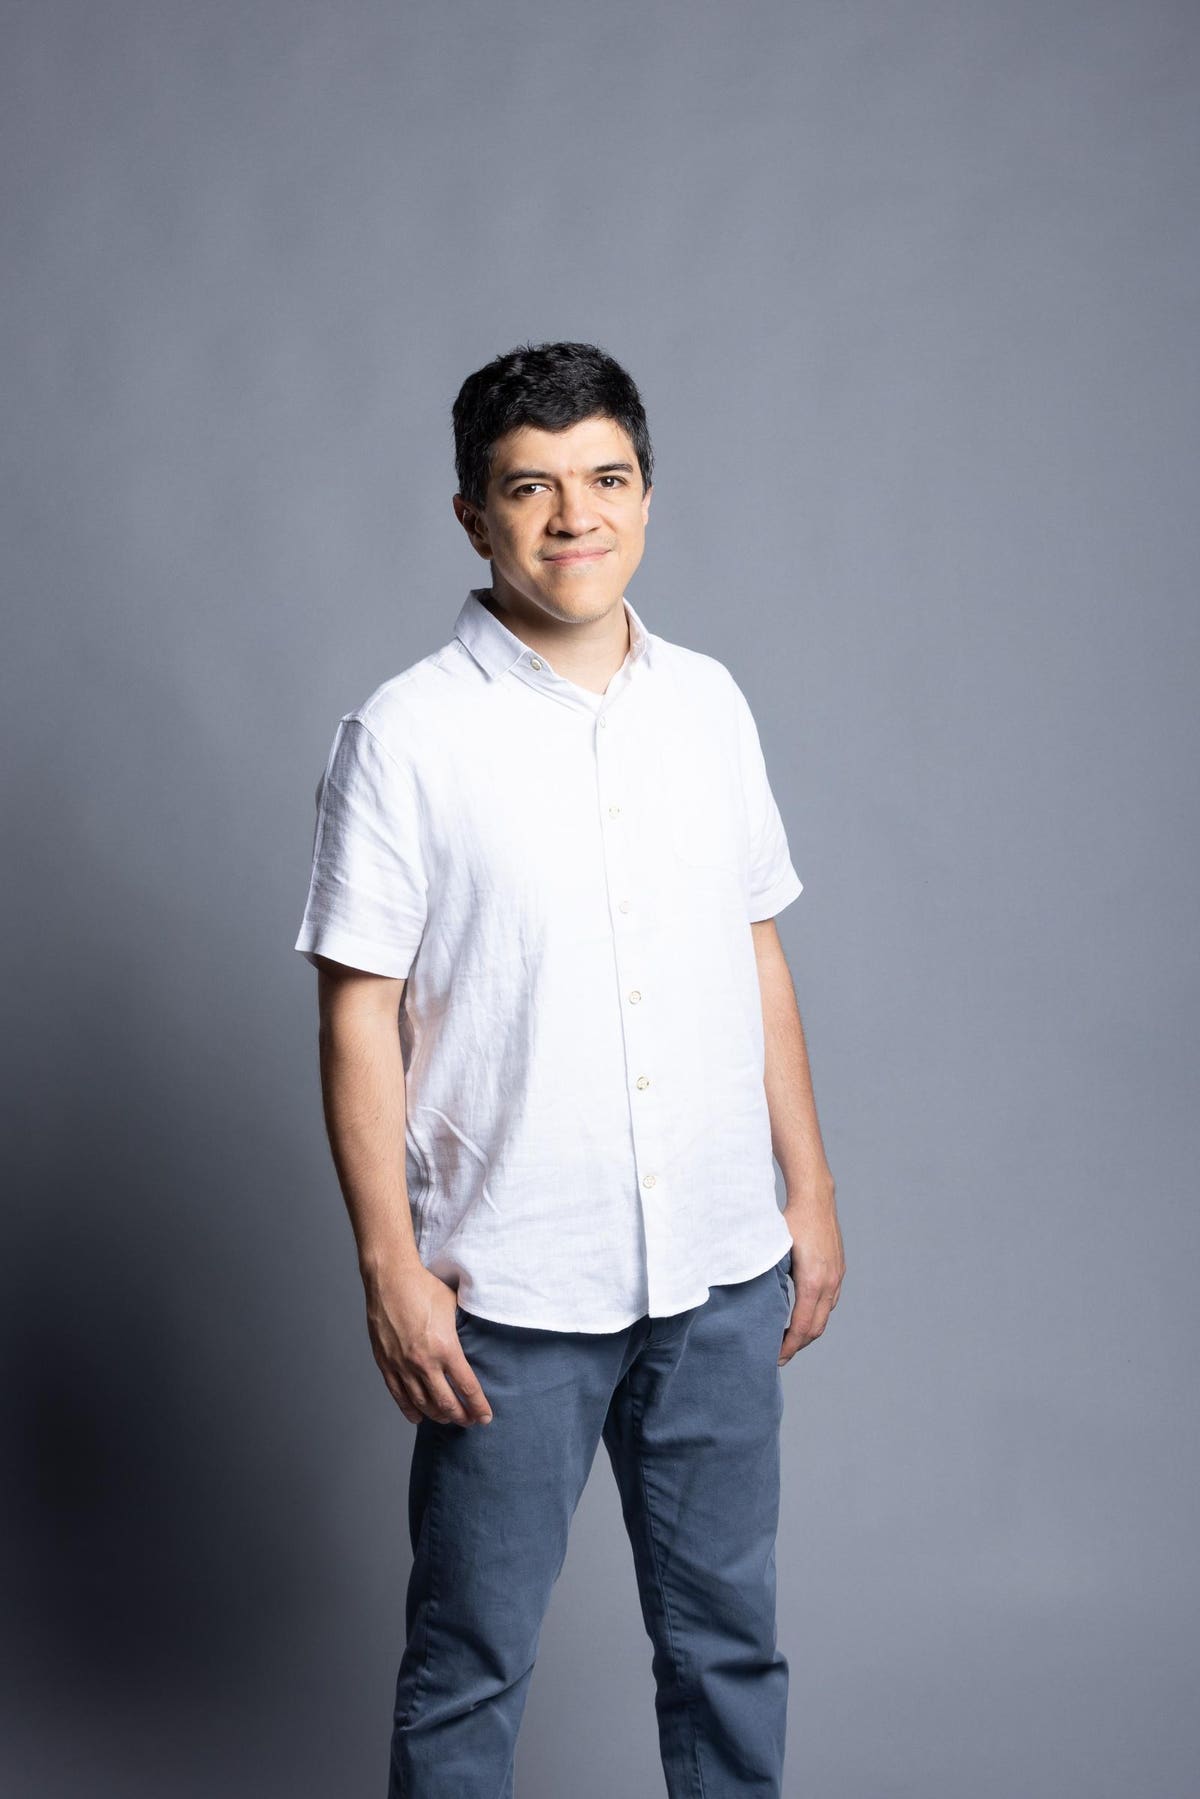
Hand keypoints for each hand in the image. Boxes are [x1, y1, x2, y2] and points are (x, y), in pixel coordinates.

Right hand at [362, 1261, 492, 1426]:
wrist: (389, 1277)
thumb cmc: (423, 1287)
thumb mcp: (454, 1306)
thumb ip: (464, 1327)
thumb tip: (477, 1336)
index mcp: (445, 1348)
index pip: (467, 1388)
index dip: (478, 1406)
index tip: (485, 1416)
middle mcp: (423, 1362)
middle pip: (446, 1403)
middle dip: (461, 1416)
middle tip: (469, 1420)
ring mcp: (402, 1365)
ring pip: (422, 1404)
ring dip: (438, 1416)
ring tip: (448, 1418)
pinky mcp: (385, 1363)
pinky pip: (398, 1396)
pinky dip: (410, 1410)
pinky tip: (419, 1417)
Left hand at [778, 1182, 845, 1364]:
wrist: (815, 1198)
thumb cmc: (790, 1221)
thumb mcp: (774, 1252)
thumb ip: (767, 1279)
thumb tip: (751, 1303)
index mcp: (812, 1282)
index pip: (801, 1328)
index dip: (789, 1347)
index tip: (775, 1358)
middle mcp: (829, 1283)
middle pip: (816, 1329)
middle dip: (797, 1345)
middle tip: (778, 1355)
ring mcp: (837, 1277)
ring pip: (824, 1317)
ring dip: (807, 1331)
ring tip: (787, 1338)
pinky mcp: (838, 1271)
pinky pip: (829, 1302)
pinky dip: (815, 1315)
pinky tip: (801, 1314)